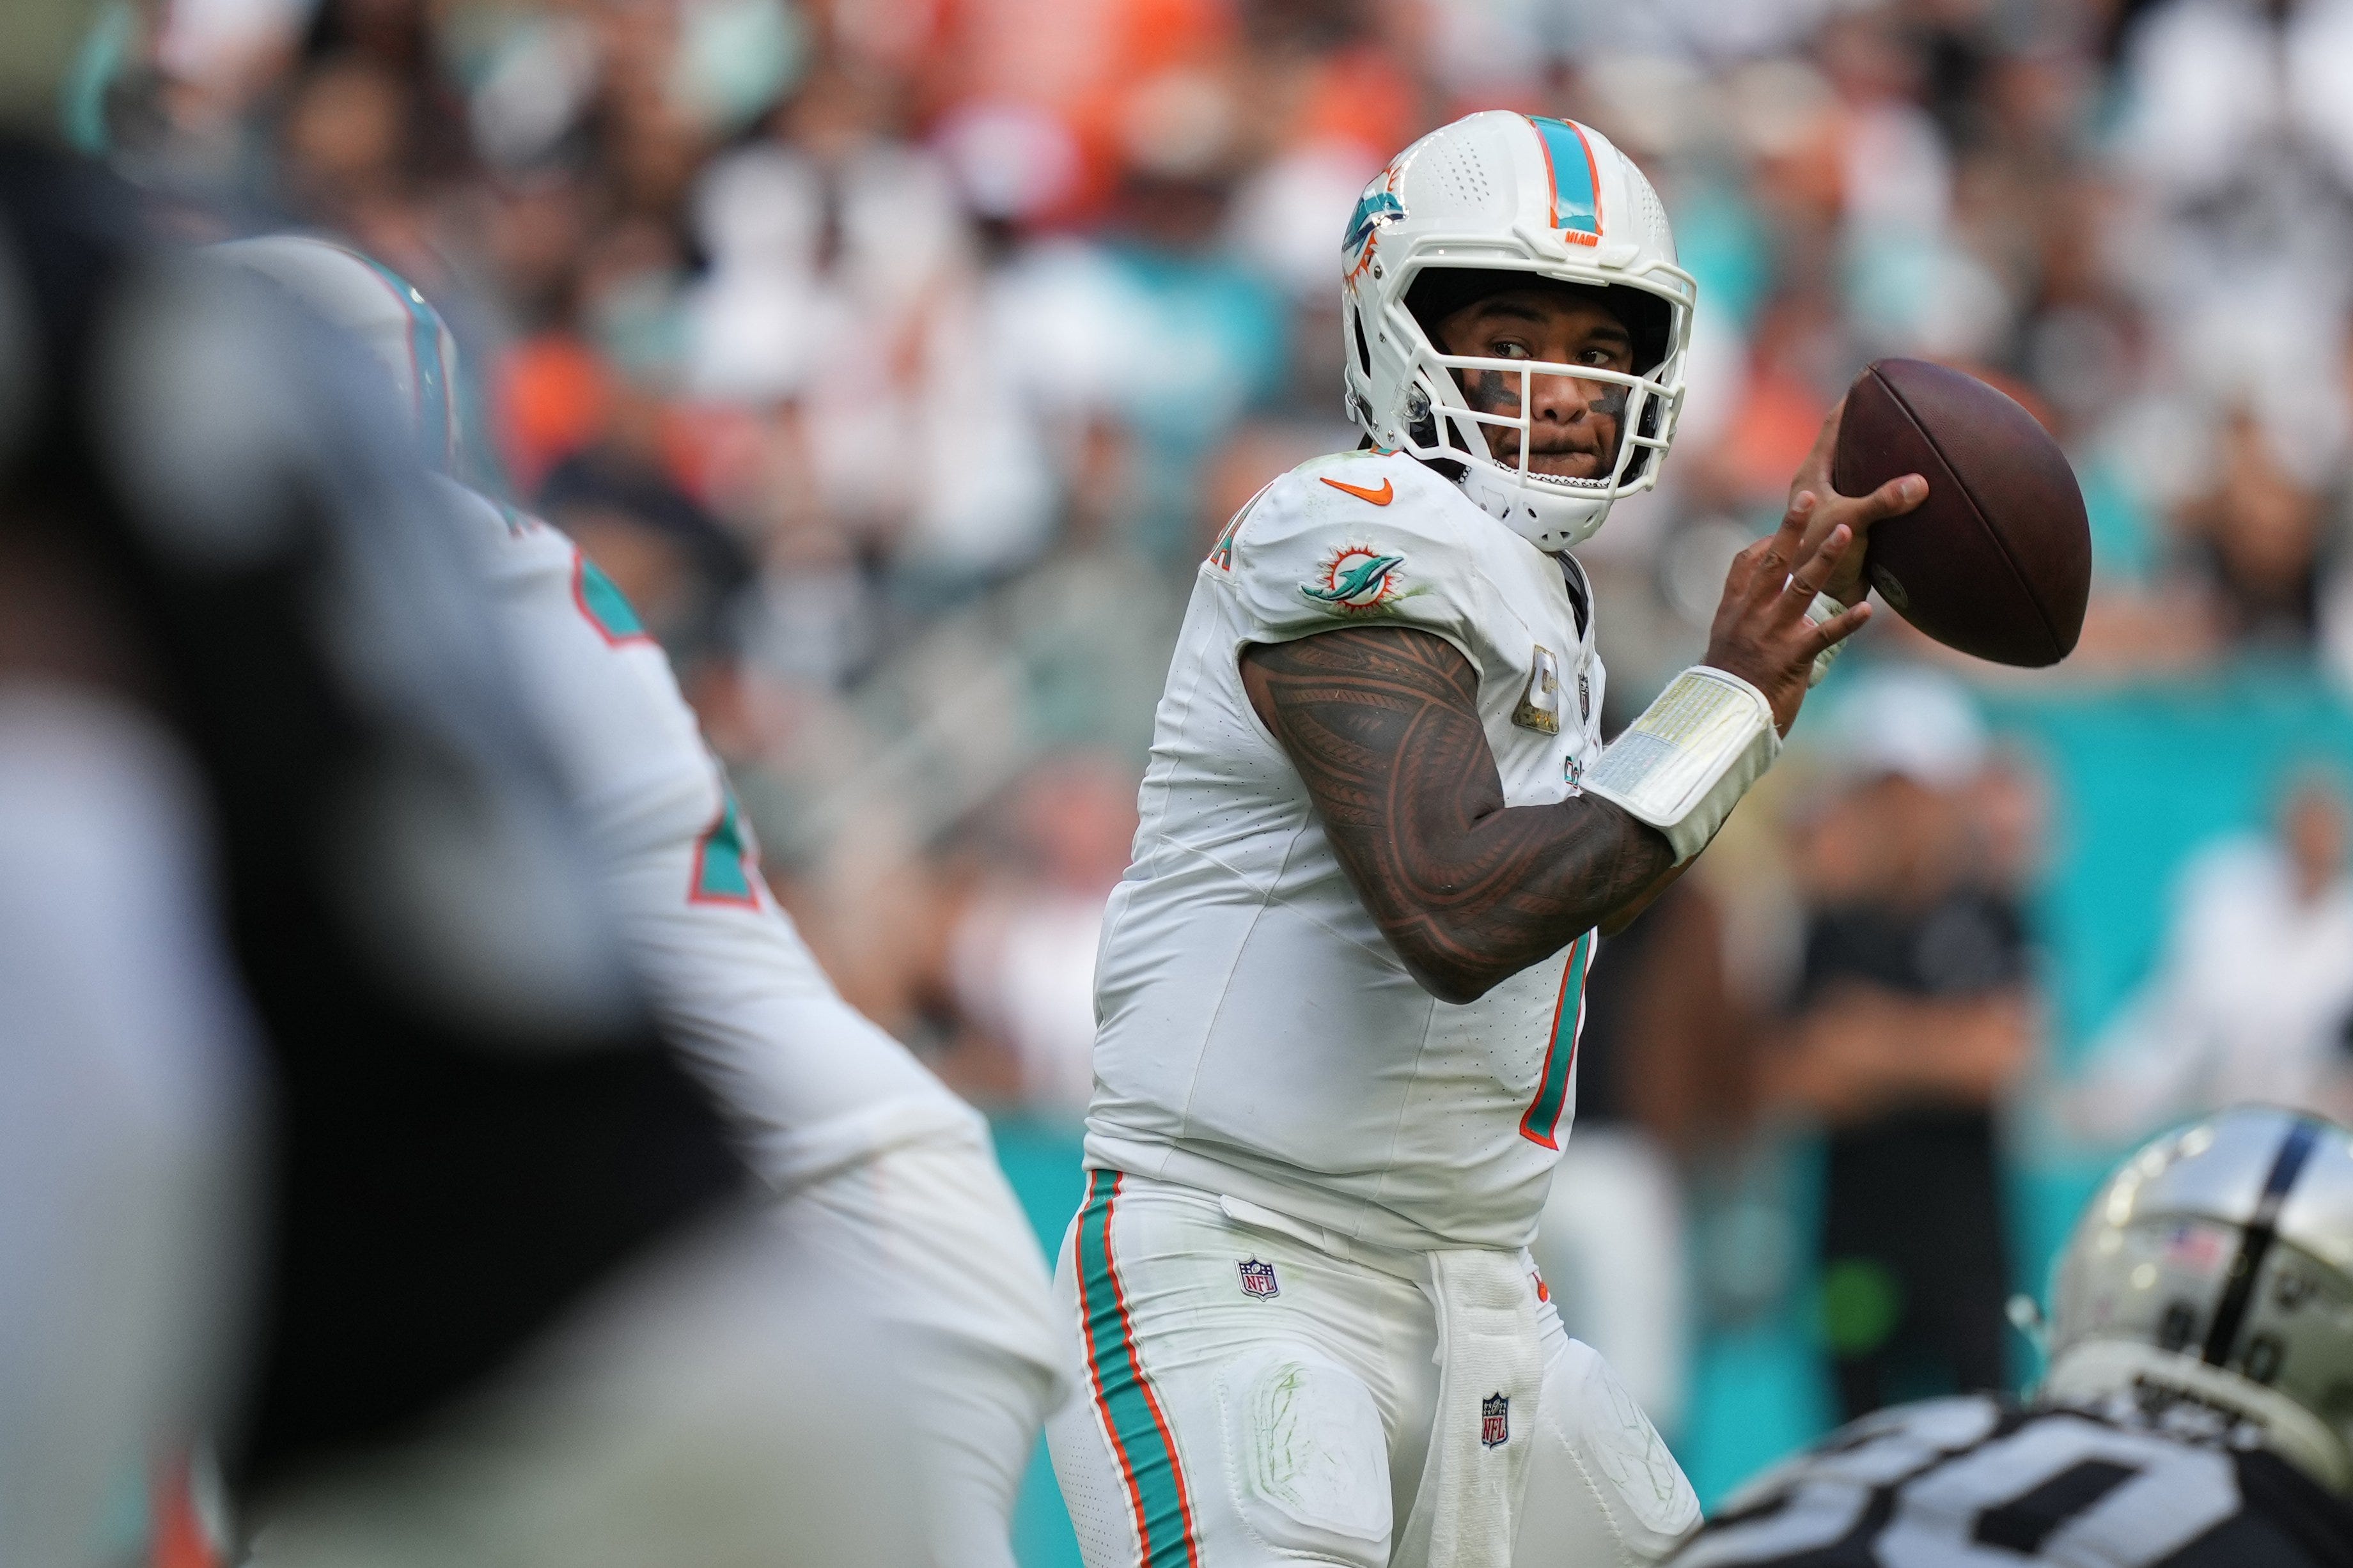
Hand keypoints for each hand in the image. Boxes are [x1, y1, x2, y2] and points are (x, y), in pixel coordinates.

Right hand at [1703, 497, 1872, 734]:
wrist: (1723, 720)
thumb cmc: (1730, 684)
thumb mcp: (1727, 644)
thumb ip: (1743, 617)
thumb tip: (1759, 599)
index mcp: (1737, 610)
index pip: (1748, 564)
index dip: (1768, 538)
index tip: (1789, 514)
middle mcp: (1753, 615)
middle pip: (1774, 562)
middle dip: (1792, 527)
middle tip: (1808, 495)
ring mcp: (1771, 635)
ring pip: (1800, 587)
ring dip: (1824, 557)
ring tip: (1846, 531)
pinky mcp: (1791, 659)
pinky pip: (1822, 635)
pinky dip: (1846, 624)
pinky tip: (1868, 611)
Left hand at [1785, 396, 1929, 605]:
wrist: (1815, 600)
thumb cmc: (1818, 557)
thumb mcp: (1850, 522)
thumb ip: (1882, 502)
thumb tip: (1920, 483)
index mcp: (1811, 476)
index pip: (1832, 425)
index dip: (1850, 400)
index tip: (1869, 376)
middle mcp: (1820, 486)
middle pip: (1847, 443)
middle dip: (1870, 425)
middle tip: (1900, 402)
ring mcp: (1834, 505)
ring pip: (1860, 471)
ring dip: (1882, 457)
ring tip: (1912, 438)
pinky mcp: (1849, 526)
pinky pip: (1873, 496)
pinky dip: (1891, 486)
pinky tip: (1915, 484)